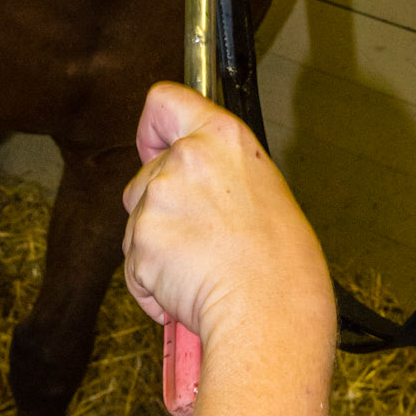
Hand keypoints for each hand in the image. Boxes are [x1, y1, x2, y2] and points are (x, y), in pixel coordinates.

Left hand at [123, 83, 335, 353]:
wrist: (270, 313)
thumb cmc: (282, 266)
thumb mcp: (263, 190)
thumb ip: (222, 175)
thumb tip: (201, 188)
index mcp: (223, 137)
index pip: (165, 102)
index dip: (152, 128)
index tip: (154, 147)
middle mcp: (185, 158)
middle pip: (145, 176)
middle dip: (159, 209)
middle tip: (201, 239)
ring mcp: (158, 198)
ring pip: (136, 224)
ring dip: (157, 250)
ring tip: (202, 269)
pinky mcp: (140, 241)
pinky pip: (133, 266)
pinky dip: (152, 284)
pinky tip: (188, 290)